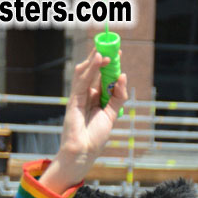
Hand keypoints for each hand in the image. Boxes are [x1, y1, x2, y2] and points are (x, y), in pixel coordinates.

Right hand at [42, 48, 127, 192]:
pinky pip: (82, 79)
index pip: (103, 76)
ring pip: (87, 72)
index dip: (110, 64)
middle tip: (112, 45)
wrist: (83, 152)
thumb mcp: (112, 115)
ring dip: (96, 60)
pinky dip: (91, 68)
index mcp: (96, 97)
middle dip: (103, 57)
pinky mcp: (74, 98)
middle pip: (95, 71)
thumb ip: (118, 97)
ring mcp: (79, 95)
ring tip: (106, 50)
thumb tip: (123, 76)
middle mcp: (87, 94)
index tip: (118, 53)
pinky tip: (98, 59)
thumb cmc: (95, 137)